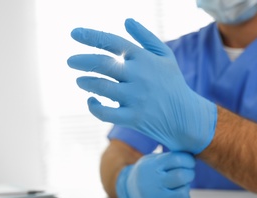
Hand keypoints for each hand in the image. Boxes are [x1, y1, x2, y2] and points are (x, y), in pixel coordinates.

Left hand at [67, 18, 216, 153]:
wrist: (186, 116)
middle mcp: (139, 76)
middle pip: (102, 63)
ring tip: (80, 80)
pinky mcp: (133, 117)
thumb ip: (145, 37)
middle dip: (81, 60)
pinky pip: (105, 112)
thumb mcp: (165, 56)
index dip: (91, 36)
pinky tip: (91, 100)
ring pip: (101, 87)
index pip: (113, 42)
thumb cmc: (172, 83)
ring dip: (85, 82)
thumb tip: (126, 20)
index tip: (73, 33)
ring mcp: (136, 98)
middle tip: (70, 61)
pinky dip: (94, 106)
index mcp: (144, 58)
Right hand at [116, 152, 194, 197]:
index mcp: (152, 166)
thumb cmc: (147, 172)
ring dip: (186, 188)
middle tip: (187, 173)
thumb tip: (192, 155)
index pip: (177, 159)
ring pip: (183, 193)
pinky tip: (178, 195)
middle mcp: (153, 182)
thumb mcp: (152, 159)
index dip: (188, 160)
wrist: (130, 190)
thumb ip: (169, 157)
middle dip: (189, 173)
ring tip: (180, 185)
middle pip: (181, 176)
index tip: (189, 162)